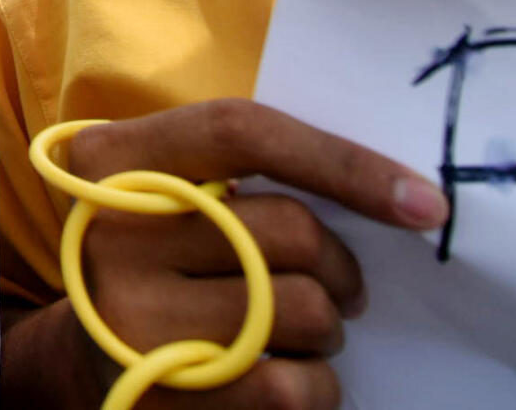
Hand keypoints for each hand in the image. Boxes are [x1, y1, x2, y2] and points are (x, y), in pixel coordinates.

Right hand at [2, 98, 447, 408]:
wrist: (88, 357)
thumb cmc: (164, 257)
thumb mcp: (173, 192)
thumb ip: (243, 174)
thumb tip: (400, 196)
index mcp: (116, 159)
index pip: (243, 132)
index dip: (344, 162)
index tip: (426, 204)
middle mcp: (114, 228)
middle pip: (291, 230)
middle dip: (339, 269)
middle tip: (333, 288)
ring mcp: (129, 313)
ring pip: (303, 309)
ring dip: (327, 329)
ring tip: (298, 333)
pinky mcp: (157, 387)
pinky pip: (290, 385)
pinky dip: (315, 387)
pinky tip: (287, 376)